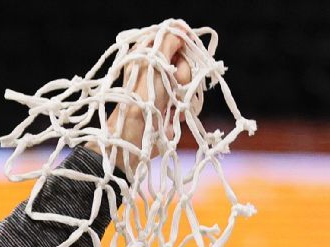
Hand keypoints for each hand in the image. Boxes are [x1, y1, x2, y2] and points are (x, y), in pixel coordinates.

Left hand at [91, 25, 198, 173]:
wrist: (137, 133)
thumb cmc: (141, 97)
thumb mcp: (154, 62)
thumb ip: (168, 41)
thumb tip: (179, 30)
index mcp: (147, 55)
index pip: (174, 39)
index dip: (185, 44)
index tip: (188, 51)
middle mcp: (156, 69)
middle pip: (187, 61)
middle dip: (184, 74)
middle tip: (173, 84)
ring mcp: (165, 88)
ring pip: (191, 82)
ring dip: (184, 94)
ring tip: (171, 103)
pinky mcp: (172, 106)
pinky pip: (190, 101)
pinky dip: (184, 108)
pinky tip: (173, 115)